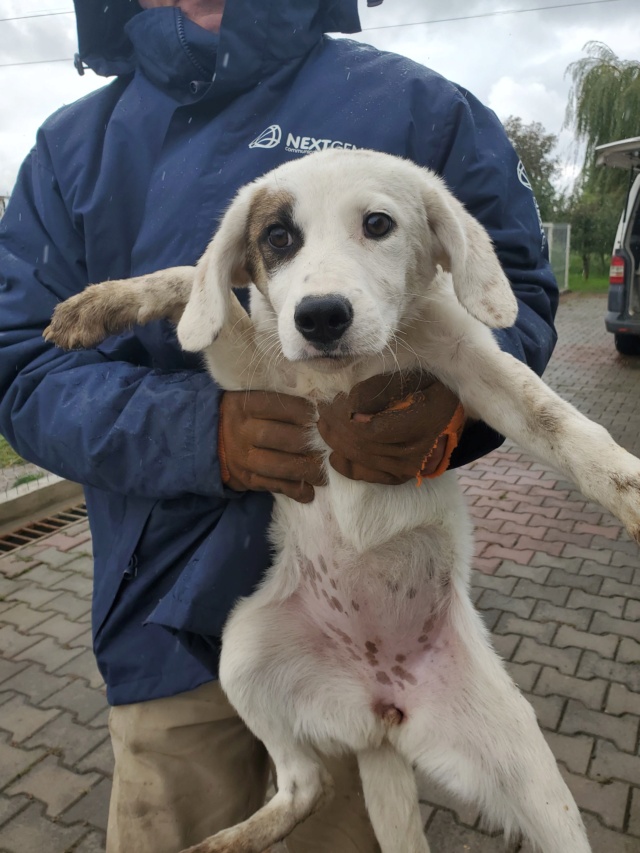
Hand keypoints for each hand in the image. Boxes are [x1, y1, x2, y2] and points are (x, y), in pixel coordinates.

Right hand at [219, 391, 323, 502]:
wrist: (209, 438)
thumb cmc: (242, 415)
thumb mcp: (251, 400)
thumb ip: (280, 402)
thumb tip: (321, 405)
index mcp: (245, 405)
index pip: (282, 407)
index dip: (308, 413)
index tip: (326, 417)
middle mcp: (242, 431)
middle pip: (283, 438)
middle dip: (312, 444)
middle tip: (332, 448)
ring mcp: (242, 458)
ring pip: (280, 466)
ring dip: (307, 471)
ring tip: (324, 475)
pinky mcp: (245, 479)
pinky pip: (273, 486)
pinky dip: (294, 491)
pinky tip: (309, 493)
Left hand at [316, 372, 464, 484]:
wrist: (450, 417)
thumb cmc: (429, 390)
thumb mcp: (410, 378)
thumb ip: (379, 389)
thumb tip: (349, 404)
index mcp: (423, 423)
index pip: (370, 429)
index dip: (344, 417)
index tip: (333, 399)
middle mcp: (416, 452)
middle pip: (360, 444)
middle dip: (335, 426)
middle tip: (323, 409)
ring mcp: (408, 469)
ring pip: (360, 459)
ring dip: (336, 441)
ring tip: (325, 423)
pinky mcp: (401, 477)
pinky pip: (367, 476)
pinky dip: (346, 465)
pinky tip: (334, 453)